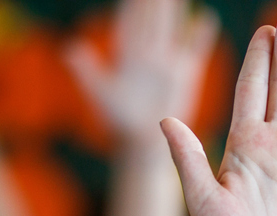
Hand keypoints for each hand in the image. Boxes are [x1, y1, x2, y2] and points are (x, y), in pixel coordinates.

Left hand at [68, 0, 218, 147]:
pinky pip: (194, 50)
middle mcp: (148, 52)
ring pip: (172, 27)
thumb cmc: (118, 120)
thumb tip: (70, 48)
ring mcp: (167, 61)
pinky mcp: (185, 75)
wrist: (142, 142)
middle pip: (152, 16)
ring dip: (175, 8)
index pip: (130, 18)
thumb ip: (87, 71)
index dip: (132, 2)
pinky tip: (206, 18)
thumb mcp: (101, 94)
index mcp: (127, 53)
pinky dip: (201, 35)